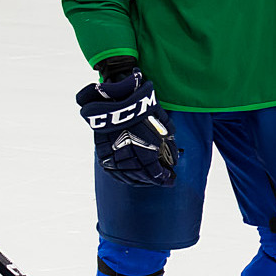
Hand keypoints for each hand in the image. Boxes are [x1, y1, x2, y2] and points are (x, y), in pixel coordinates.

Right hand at [77, 61, 178, 185]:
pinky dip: (122, 176)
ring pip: (126, 176)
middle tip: (162, 179)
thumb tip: (173, 157)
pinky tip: (129, 177)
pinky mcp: (102, 151)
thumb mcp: (161, 122)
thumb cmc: (141, 105)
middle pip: (141, 177)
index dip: (164, 178)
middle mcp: (128, 156)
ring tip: (147, 180)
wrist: (116, 94)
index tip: (171, 179)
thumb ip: (168, 141)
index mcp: (144, 151)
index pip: (155, 174)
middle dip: (152, 180)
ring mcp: (113, 155)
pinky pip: (112, 171)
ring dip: (138, 180)